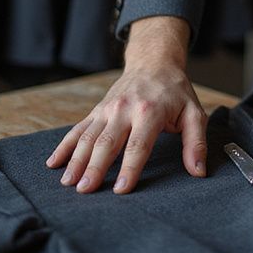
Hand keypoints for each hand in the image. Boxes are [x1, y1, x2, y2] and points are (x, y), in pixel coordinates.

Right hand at [46, 17, 205, 194]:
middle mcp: (124, 109)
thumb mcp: (194, 113)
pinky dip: (64, 146)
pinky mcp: (97, 111)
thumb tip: (198, 171)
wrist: (154, 62)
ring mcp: (107, 110)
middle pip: (107, 142)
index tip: (120, 189)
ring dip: (76, 160)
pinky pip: (77, 129)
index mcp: (150, 112)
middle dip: (94, 167)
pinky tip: (53, 163)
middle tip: (85, 190)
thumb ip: (196, 142)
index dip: (129, 168)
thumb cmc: (175, 91)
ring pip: (88, 137)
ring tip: (68, 183)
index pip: (138, 145)